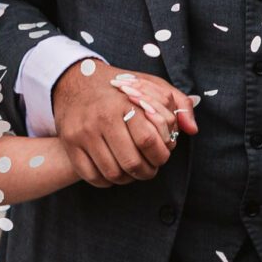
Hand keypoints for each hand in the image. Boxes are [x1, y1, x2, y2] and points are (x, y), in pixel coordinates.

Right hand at [52, 58, 196, 185]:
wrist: (74, 80)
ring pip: (112, 173)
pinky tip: (114, 171)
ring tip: (133, 171)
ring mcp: (82, 133)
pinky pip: (91, 176)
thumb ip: (176, 104)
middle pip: (131, 162)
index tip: (162, 156)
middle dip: (147, 171)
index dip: (160, 155)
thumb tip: (191, 130)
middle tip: (150, 169)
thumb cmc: (119, 87)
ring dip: (128, 179)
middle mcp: (101, 119)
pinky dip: (106, 181)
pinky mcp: (70, 144)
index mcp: (123, 103)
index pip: (148, 140)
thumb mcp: (151, 85)